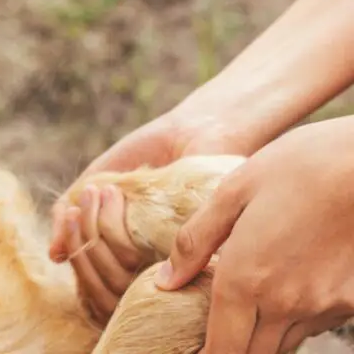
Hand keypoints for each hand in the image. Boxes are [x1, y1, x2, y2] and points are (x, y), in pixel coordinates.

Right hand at [49, 113, 251, 322]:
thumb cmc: (147, 157)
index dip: (75, 252)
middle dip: (81, 238)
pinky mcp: (186, 253)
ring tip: (101, 190)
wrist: (190, 130)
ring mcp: (170, 266)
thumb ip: (74, 220)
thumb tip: (53, 255)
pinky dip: (110, 226)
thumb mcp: (99, 186)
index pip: (93, 285)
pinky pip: (131, 259)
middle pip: (98, 284)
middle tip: (86, 196)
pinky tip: (111, 192)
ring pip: (113, 275)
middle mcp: (152, 273)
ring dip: (94, 229)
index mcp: (132, 263)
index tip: (72, 213)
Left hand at [156, 115, 353, 352]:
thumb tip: (165, 282)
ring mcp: (324, 306)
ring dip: (262, 335)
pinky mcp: (351, 300)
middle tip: (215, 328)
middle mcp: (286, 303)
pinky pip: (315, 324)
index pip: (220, 349)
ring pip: (284, 343)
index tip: (191, 350)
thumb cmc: (301, 165)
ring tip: (248, 305)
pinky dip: (296, 318)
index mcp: (246, 278)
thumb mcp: (234, 191)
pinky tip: (287, 286)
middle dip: (229, 349)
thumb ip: (195, 241)